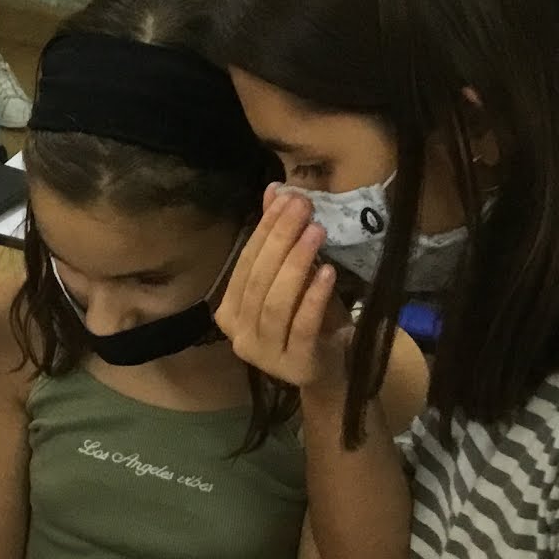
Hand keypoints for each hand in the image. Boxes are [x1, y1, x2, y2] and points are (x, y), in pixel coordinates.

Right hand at [214, 188, 349, 394]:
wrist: (329, 370)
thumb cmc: (308, 319)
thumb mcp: (293, 277)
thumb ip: (278, 239)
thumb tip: (274, 189)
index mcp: (228, 312)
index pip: (245, 264)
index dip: (265, 229)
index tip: (288, 198)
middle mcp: (238, 335)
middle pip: (258, 281)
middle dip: (280, 240)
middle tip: (303, 208)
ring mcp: (264, 354)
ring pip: (274, 304)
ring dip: (295, 264)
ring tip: (317, 233)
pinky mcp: (294, 365)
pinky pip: (302, 326)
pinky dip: (313, 297)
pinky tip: (327, 271)